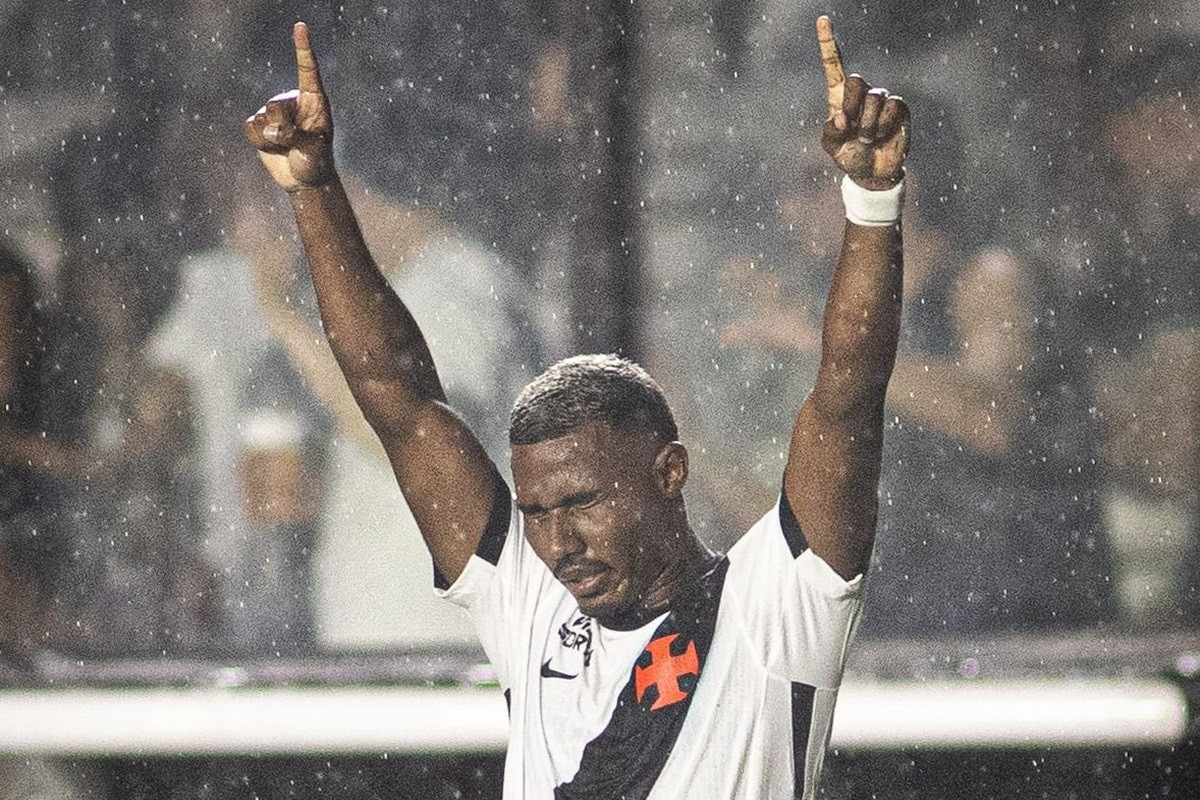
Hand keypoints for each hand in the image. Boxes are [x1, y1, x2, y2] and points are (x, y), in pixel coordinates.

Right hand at [244, 22, 333, 191]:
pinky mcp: (259, 122)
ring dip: (273, 139)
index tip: (300, 27)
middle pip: (277, 106)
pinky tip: (272, 146)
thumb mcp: (314, 152)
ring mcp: (274, 111)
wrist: (303, 178)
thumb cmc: (316, 163)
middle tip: (295, 143)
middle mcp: (293, 101)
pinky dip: (260, 142)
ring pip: (262, 118)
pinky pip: (250, 128)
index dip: (303, 50)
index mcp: (314, 101)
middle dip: (283, 129)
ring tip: (286, 146)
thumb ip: (297, 138)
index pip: (308, 71)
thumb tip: (275, 130)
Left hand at [817, 16, 908, 188]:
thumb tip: (842, 117)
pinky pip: (892, 107)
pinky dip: (884, 125)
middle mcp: (861, 92)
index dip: (828, 42)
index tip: (822, 19)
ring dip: (868, 125)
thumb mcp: (832, 147)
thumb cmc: (849, 155)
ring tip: (867, 139)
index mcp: (839, 96)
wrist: (872, 172)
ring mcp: (881, 98)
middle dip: (852, 106)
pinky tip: (882, 136)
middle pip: (855, 81)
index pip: (833, 64)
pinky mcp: (899, 108)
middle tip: (852, 127)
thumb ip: (831, 132)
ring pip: (874, 98)